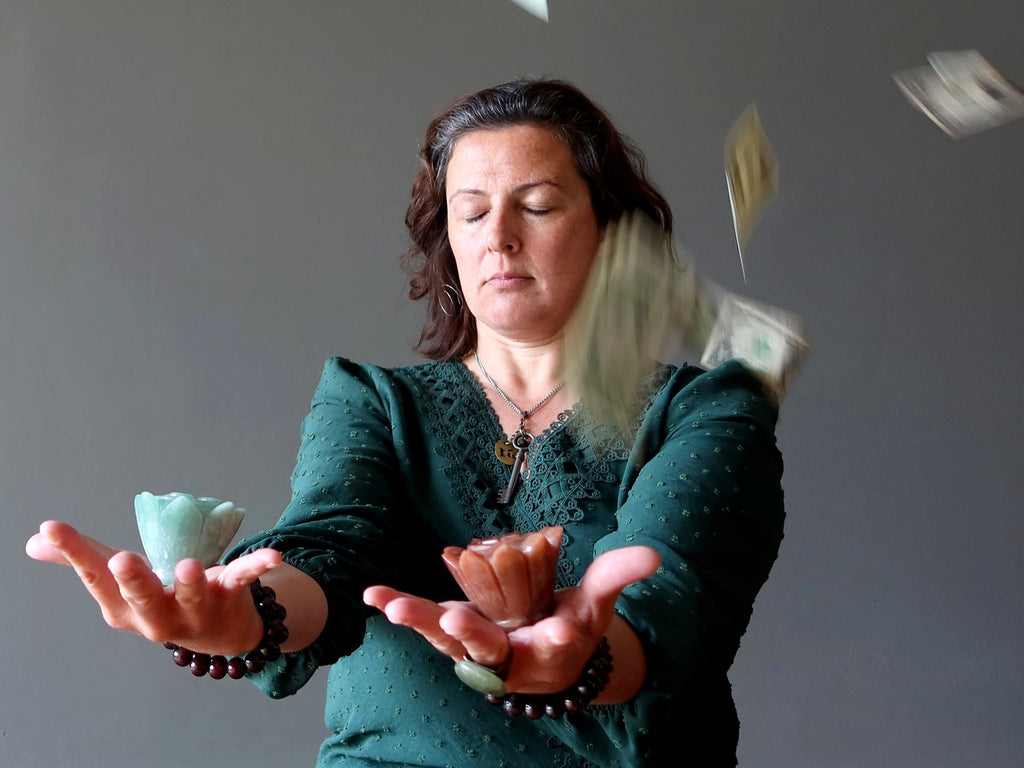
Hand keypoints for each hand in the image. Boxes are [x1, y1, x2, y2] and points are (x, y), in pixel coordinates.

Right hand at [26, 520, 281, 653]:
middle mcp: (157, 617)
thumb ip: (82, 560)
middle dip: (133, 582)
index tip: (52, 526)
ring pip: (192, 596)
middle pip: (143, 599)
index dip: (74, 552)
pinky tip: (273, 555)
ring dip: (191, 582)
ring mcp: (196, 609)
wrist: (219, 632)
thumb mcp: (120, 585)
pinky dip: (257, 566)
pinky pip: (243, 579)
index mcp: (124, 610)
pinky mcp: (230, 597)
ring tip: (190, 566)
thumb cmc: (160, 599)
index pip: (95, 578)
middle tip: (121, 560)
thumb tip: (35, 540)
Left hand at [364, 545, 659, 696]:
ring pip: (447, 642)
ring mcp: (478, 648)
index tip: (548, 628)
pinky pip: (426, 624)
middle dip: (470, 634)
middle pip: (488, 650)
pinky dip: (401, 609)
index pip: (550, 646)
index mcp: (550, 650)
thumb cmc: (577, 625)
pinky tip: (373, 595)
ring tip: (392, 606)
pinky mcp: (454, 634)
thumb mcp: (600, 602)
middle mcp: (511, 658)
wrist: (547, 657)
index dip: (547, 637)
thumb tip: (653, 556)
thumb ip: (619, 575)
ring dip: (419, 622)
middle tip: (451, 620)